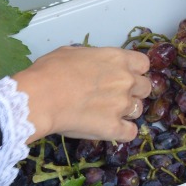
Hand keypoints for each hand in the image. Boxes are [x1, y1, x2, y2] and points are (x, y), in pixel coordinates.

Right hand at [13, 45, 151, 142]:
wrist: (40, 97)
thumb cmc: (50, 71)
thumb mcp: (72, 52)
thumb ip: (92, 58)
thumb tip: (91, 63)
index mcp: (117, 58)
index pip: (143, 64)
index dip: (135, 71)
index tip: (124, 75)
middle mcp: (126, 80)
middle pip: (145, 87)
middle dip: (133, 91)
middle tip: (114, 96)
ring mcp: (122, 105)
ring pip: (138, 110)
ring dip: (126, 112)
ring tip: (107, 113)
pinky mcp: (114, 127)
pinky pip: (131, 132)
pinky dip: (123, 132)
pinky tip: (111, 129)